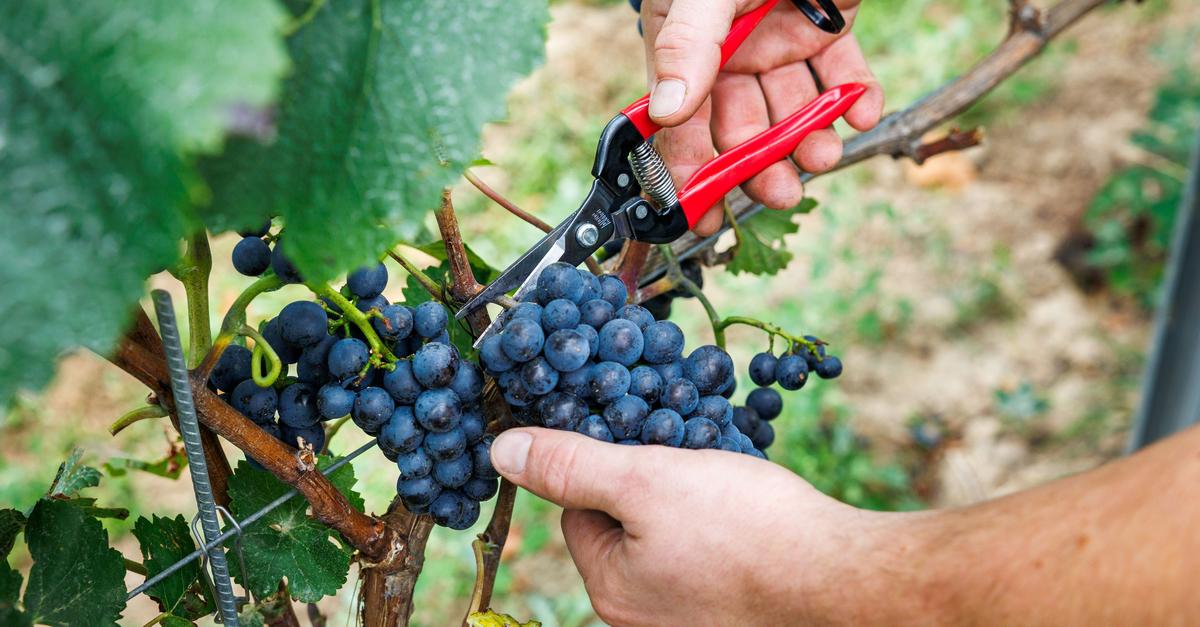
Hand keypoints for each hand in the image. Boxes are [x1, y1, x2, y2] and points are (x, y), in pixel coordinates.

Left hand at [489, 427, 923, 624]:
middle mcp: (644, 616)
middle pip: (623, 524)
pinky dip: (723, 521)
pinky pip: (710, 553)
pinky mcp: (736, 610)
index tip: (638, 435)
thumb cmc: (746, 529)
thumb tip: (500, 450)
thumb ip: (571, 465)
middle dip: (649, 478)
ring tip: (723, 475)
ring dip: (688, 495)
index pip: (577, 511)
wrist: (847, 578)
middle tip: (685, 449)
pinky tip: (749, 503)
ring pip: (670, 535)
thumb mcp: (645, 479)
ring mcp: (693, 617)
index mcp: (611, 589)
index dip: (604, 464)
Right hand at [639, 0, 883, 234]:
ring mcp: (781, 41)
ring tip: (824, 156)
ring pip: (793, 108)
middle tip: (780, 190)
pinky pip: (842, 74)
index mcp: (688, 49)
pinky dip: (855, 95)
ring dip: (809, 138)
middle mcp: (732, 54)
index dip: (688, 170)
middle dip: (760, 163)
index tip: (701, 214)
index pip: (681, 122)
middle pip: (742, 126)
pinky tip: (862, 109)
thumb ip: (687, 47)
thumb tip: (667, 112)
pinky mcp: (829, 27)